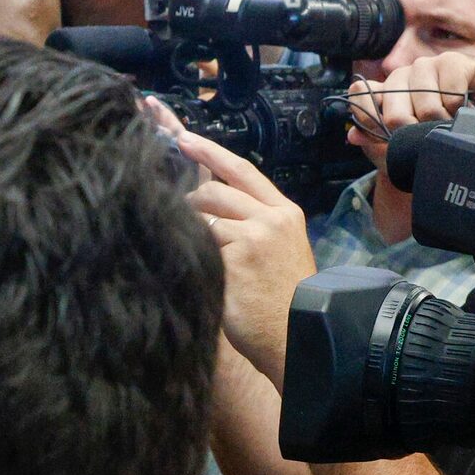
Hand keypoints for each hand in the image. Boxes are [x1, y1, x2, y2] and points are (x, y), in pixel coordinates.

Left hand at [159, 98, 318, 382]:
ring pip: (202, 214)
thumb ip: (250, 224)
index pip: (241, 170)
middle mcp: (271, 218)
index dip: (209, 151)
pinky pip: (196, 243)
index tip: (180, 136)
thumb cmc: (283, 302)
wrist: (299, 338)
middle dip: (188, 201)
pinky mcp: (234, 257)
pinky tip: (184, 265)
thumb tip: (207, 205)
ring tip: (187, 252)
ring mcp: (253, 236)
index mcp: (284, 212)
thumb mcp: (276, 252)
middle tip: (175, 217)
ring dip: (187, 228)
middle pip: (214, 190)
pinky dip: (185, 251)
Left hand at [345, 52, 474, 152]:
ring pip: (422, 104)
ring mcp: (427, 68)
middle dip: (414, 133)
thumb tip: (352, 136)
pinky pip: (448, 89)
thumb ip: (379, 143)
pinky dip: (459, 106)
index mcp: (389, 96)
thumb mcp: (413, 148)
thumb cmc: (453, 130)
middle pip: (391, 110)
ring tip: (452, 122)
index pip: (360, 93)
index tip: (386, 132)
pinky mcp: (452, 62)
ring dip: (442, 122)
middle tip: (432, 134)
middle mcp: (403, 78)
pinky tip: (465, 105)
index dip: (367, 114)